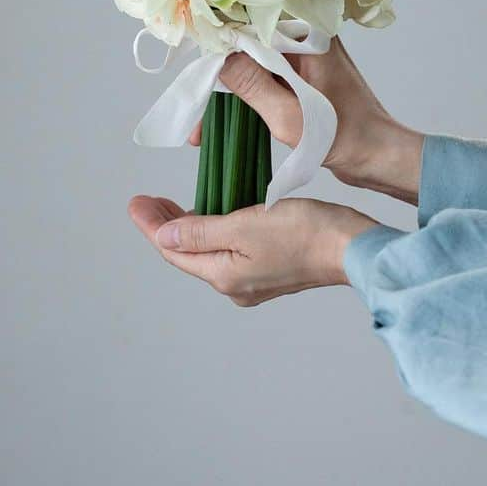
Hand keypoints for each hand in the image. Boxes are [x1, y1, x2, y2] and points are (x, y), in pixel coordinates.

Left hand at [127, 195, 378, 305]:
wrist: (351, 247)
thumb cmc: (304, 233)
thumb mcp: (244, 225)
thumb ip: (201, 231)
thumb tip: (164, 235)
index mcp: (224, 276)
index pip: (174, 250)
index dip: (151, 225)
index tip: (135, 202)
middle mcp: (235, 284)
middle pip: (188, 253)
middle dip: (165, 226)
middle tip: (147, 201)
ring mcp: (254, 279)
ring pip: (209, 251)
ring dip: (189, 226)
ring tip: (172, 204)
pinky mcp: (271, 268)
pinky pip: (229, 250)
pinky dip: (214, 230)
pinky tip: (214, 213)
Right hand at [192, 37, 423, 203]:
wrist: (378, 156)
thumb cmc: (344, 138)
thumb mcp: (289, 115)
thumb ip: (251, 84)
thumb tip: (217, 56)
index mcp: (310, 34)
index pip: (250, 24)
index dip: (218, 44)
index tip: (194, 71)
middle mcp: (308, 35)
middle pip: (248, 41)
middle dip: (217, 74)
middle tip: (193, 108)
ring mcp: (305, 53)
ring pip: (252, 60)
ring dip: (228, 89)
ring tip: (202, 127)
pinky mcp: (303, 71)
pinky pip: (265, 74)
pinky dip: (246, 94)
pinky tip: (225, 120)